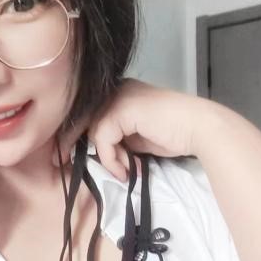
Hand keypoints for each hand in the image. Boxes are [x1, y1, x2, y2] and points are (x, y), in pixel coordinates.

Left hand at [54, 79, 218, 180]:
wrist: (198, 128)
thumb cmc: (173, 134)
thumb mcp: (135, 136)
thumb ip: (116, 138)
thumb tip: (95, 151)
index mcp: (118, 92)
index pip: (86, 113)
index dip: (73, 135)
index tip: (66, 157)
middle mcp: (115, 89)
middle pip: (81, 118)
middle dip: (71, 143)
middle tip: (62, 163)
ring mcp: (118, 96)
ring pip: (92, 132)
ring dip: (106, 158)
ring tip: (124, 171)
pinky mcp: (121, 109)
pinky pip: (102, 139)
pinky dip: (111, 159)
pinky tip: (127, 170)